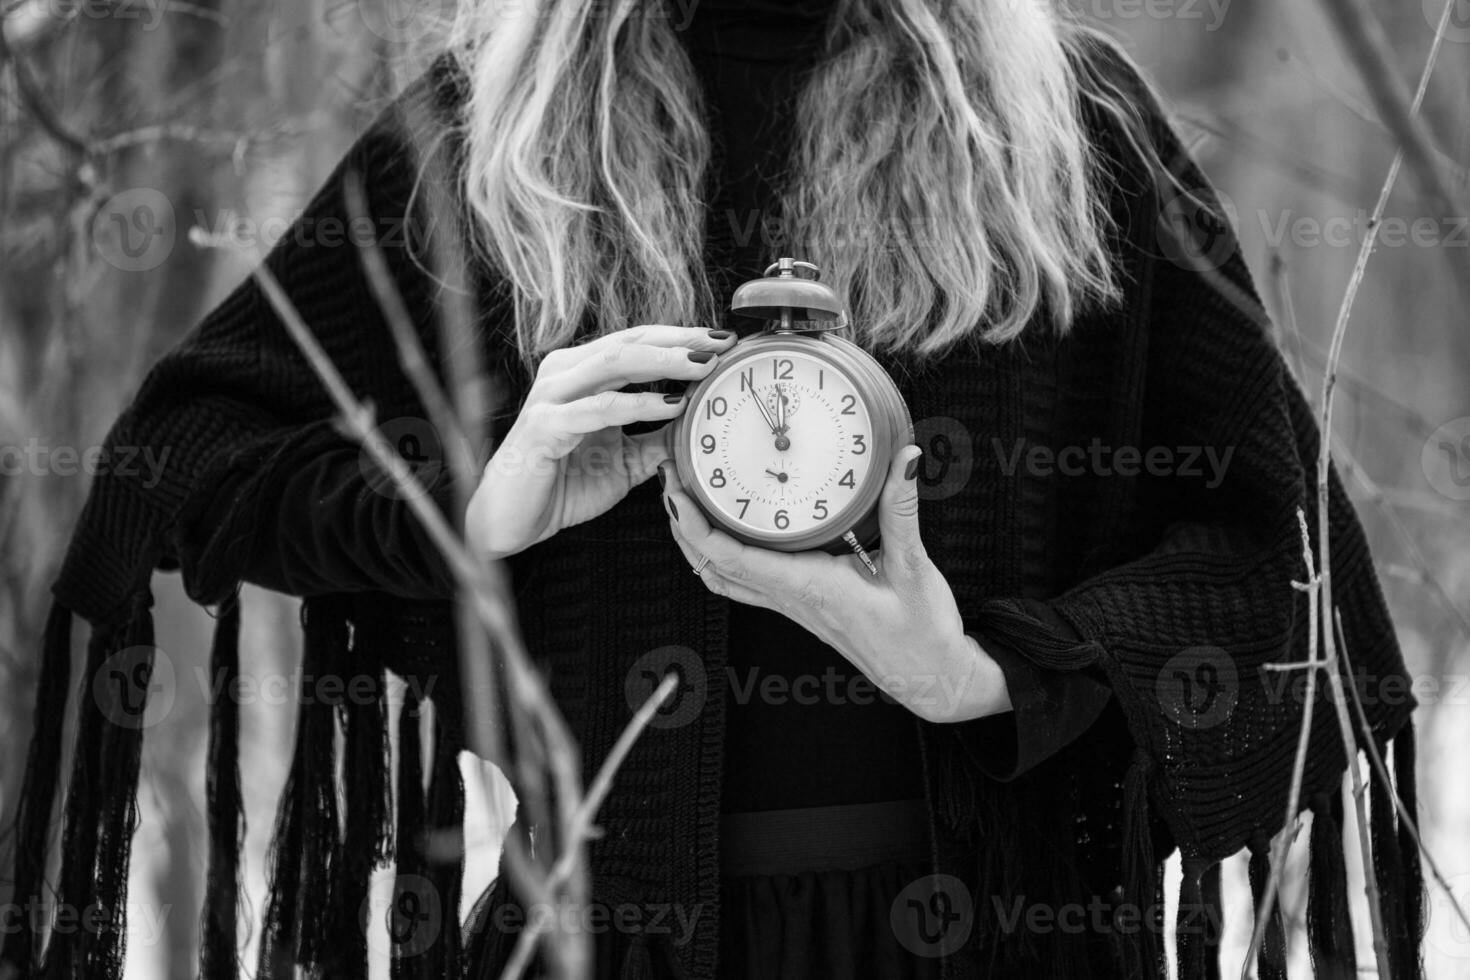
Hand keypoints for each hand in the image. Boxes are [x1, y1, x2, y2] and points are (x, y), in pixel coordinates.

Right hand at [465, 325, 735, 560]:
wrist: (514, 521)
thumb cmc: (562, 485)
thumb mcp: (624, 460)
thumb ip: (656, 439)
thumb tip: (698, 424)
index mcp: (579, 373)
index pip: (635, 342)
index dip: (679, 337)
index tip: (722, 341)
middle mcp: (564, 374)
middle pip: (630, 342)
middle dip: (679, 341)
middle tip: (722, 344)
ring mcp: (551, 396)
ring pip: (615, 363)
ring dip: (664, 362)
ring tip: (703, 366)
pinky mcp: (544, 426)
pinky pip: (600, 409)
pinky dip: (639, 404)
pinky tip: (672, 404)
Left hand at [660, 445, 1011, 722]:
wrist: (930, 678)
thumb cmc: (920, 634)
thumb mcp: (914, 567)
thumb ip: (903, 510)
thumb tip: (905, 459)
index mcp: (807, 586)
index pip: (730, 557)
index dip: (694, 525)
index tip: (676, 490)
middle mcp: (789, 597)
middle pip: (711, 565)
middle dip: (682, 522)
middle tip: (670, 475)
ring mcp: (791, 605)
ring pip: (722, 577)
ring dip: (695, 541)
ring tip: (686, 498)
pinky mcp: (800, 605)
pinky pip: (745, 581)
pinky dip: (722, 555)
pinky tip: (728, 530)